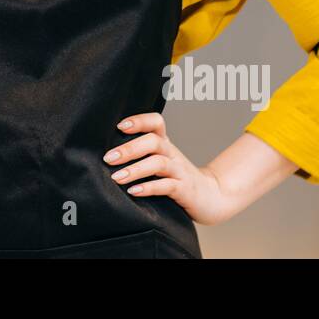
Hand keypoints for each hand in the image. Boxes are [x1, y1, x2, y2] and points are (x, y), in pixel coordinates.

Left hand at [104, 112, 240, 225]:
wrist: (211, 197)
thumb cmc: (177, 178)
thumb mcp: (161, 161)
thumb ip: (142, 153)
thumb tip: (107, 153)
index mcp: (165, 144)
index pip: (156, 122)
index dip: (139, 121)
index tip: (119, 126)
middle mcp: (172, 154)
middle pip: (153, 142)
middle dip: (129, 149)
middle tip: (108, 158)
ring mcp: (180, 171)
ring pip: (158, 163)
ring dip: (135, 169)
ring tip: (116, 177)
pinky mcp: (184, 190)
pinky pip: (167, 186)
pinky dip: (149, 188)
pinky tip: (133, 191)